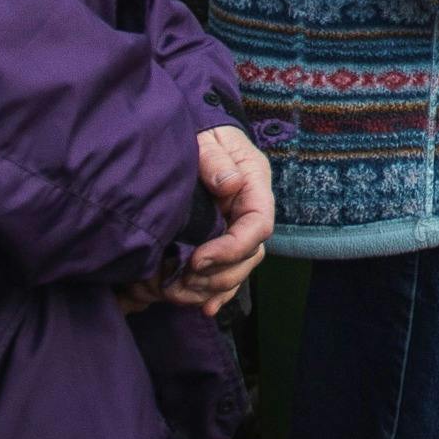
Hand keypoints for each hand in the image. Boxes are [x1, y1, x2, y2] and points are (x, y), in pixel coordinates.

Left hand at [119, 125, 273, 319]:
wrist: (195, 130)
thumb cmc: (201, 131)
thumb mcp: (206, 138)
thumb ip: (215, 160)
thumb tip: (230, 183)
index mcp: (253, 183)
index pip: (258, 225)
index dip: (231, 248)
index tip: (197, 259)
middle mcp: (251, 208)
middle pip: (250, 254)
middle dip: (219, 274)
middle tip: (182, 280)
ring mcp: (238, 224)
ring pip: (240, 268)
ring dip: (213, 287)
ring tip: (181, 295)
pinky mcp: (224, 237)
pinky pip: (228, 270)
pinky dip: (218, 291)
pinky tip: (203, 308)